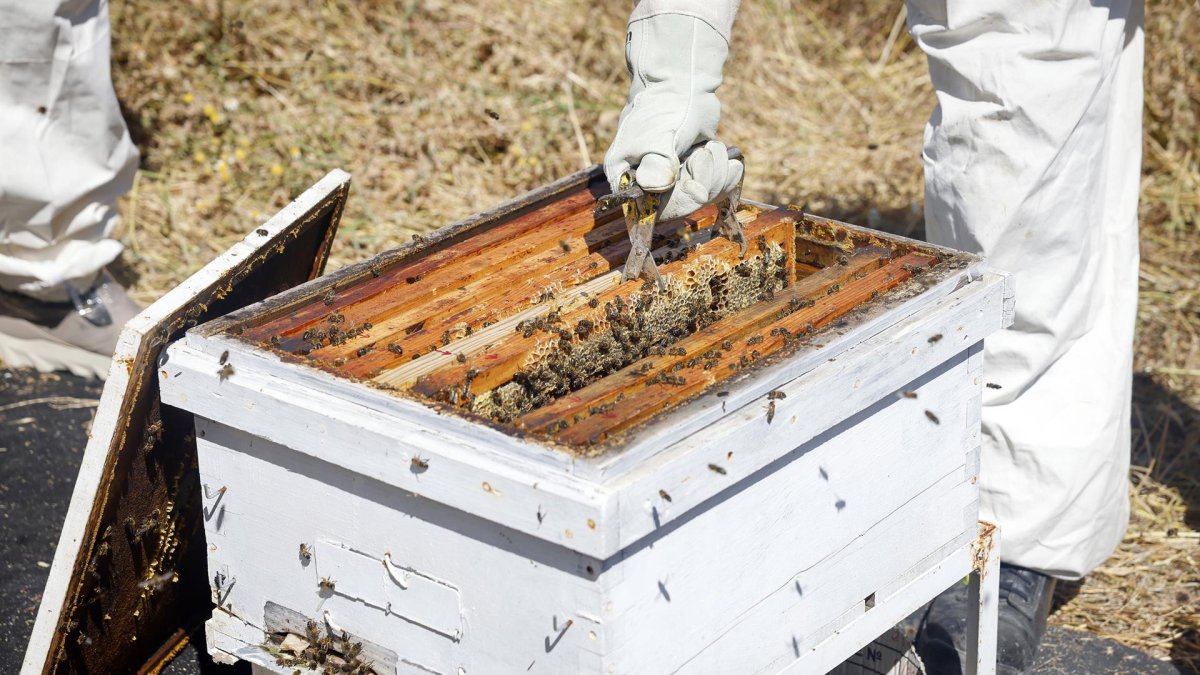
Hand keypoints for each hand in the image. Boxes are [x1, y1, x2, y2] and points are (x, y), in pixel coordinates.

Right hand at [603, 12, 742, 220]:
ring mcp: (672, 177)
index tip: (695, 188)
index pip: (648, 211)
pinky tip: (728, 161)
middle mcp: (647, 182)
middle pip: (678, 206)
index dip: (676, 203)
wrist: (683, 81)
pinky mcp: (693, 171)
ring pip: (699, 197)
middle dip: (701, 184)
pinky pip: (713, 188)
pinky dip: (724, 176)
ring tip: (713, 148)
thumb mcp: (658, 135)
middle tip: (705, 155)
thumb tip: (654, 186)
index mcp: (626, 176)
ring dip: (714, 175)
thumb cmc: (664, 105)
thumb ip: (657, 162)